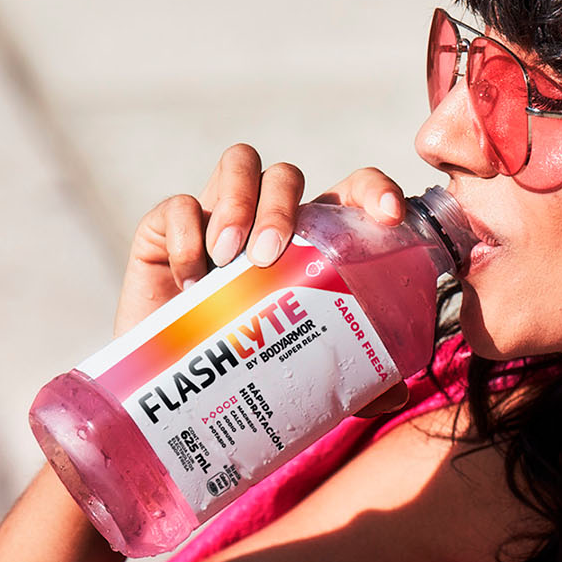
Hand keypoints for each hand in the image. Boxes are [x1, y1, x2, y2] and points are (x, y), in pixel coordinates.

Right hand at [117, 145, 412, 414]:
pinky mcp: (165, 231)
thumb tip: (396, 394)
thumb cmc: (250, 369)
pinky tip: (191, 284)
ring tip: (230, 258)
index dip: (372, 190)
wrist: (176, 395)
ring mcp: (217, 218)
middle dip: (280, 205)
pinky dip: (186, 237)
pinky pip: (177, 207)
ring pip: (238, 166)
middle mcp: (268, 218)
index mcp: (314, 239)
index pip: (350, 191)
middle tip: (269, 257)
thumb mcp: (306, 372)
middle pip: (285, 174)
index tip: (387, 216)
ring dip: (237, 204)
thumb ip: (353, 380)